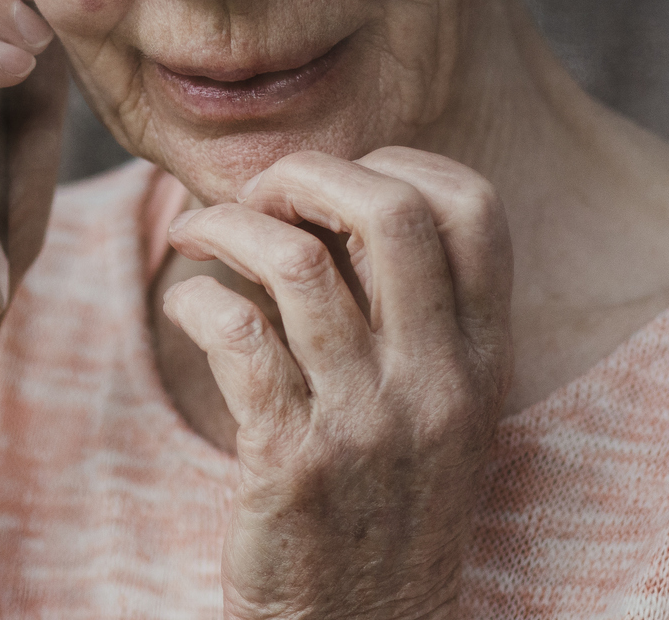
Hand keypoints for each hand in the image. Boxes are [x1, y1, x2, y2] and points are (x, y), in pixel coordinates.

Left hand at [163, 148, 511, 619]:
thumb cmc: (383, 506)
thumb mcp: (438, 409)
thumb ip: (410, 311)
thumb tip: (332, 194)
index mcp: (484, 361)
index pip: (474, 209)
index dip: (396, 163)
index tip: (331, 184)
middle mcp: (438, 385)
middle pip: (391, 212)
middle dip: (305, 174)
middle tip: (256, 197)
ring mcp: (368, 425)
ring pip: (297, 264)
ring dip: (226, 226)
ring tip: (196, 234)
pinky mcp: (293, 464)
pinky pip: (238, 336)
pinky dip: (194, 299)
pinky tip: (184, 305)